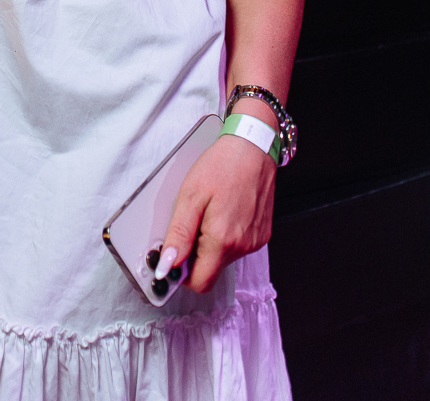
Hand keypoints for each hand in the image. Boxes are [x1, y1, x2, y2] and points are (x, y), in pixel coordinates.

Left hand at [158, 132, 275, 293]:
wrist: (253, 146)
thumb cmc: (222, 165)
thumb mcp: (190, 196)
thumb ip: (178, 234)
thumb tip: (168, 265)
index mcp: (222, 239)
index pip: (199, 282)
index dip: (182, 274)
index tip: (173, 258)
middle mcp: (242, 246)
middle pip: (211, 270)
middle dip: (195, 256)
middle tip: (190, 225)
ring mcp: (254, 241)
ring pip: (223, 259)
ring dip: (210, 245)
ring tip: (209, 213)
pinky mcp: (262, 234)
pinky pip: (237, 248)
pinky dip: (225, 237)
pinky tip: (223, 212)